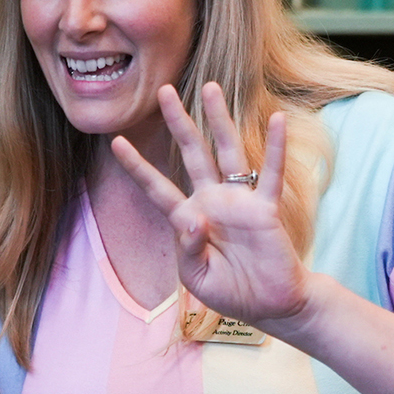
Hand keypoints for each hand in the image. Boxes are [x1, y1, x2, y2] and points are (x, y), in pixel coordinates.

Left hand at [111, 82, 308, 326]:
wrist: (270, 305)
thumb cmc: (231, 292)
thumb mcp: (197, 278)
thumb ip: (189, 250)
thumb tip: (194, 220)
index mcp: (188, 218)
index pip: (158, 187)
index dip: (138, 166)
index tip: (116, 142)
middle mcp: (212, 201)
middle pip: (192, 153)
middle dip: (178, 122)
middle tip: (163, 90)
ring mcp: (239, 201)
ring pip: (227, 151)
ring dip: (220, 120)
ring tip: (211, 88)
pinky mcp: (266, 208)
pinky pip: (271, 173)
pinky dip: (275, 147)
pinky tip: (277, 119)